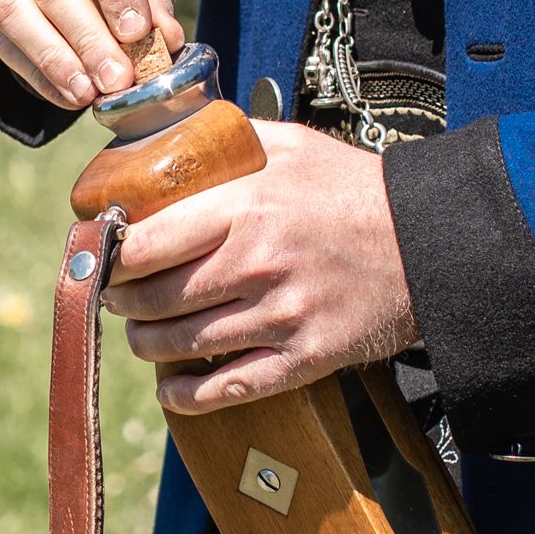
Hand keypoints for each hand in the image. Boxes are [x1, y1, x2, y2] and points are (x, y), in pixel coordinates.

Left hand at [106, 120, 415, 414]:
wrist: (430, 244)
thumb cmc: (355, 190)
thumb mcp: (291, 145)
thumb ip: (227, 140)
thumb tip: (168, 137)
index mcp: (247, 207)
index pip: (148, 242)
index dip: (112, 255)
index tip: (103, 254)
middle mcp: (258, 265)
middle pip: (156, 298)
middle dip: (122, 301)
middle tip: (116, 295)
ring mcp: (281, 317)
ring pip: (182, 346)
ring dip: (146, 344)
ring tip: (141, 332)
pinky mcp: (305, 359)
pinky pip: (227, 389)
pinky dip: (187, 396)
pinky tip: (171, 388)